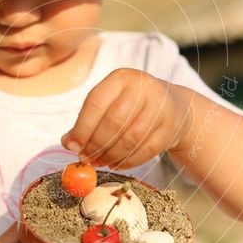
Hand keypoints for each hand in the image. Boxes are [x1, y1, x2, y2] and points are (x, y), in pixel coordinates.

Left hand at [61, 68, 192, 168]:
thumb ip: (87, 121)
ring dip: (111, 155)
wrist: (174, 106)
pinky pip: (146, 150)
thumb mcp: (109, 104)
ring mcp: (160, 107)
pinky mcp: (170, 127)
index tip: (73, 147)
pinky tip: (116, 164)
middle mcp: (142, 88)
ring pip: (131, 138)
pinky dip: (128, 162)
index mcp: (121, 78)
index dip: (82, 128)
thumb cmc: (132, 106)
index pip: (96, 103)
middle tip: (87, 158)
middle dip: (96, 144)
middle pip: (114, 122)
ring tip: (100, 162)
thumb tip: (67, 142)